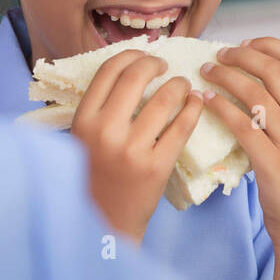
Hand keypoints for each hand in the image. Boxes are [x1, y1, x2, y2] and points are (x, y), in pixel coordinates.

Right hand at [69, 50, 203, 240]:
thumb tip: (130, 70)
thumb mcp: (84, 139)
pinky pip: (182, 127)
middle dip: (156, 64)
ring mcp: (132, 149)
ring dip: (179, 85)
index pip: (109, 70)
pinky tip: (195, 103)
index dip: (131, 56)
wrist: (103, 224)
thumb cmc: (94, 177)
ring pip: (164, 99)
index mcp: (84, 120)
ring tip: (184, 86)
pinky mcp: (157, 166)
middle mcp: (105, 130)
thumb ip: (100, 109)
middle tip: (166, 68)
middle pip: (137, 76)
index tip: (145, 56)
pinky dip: (192, 109)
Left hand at [198, 37, 279, 250]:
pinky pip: (242, 125)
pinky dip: (220, 107)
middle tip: (218, 54)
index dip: (268, 45)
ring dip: (226, 77)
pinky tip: (204, 101)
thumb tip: (251, 80)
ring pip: (256, 94)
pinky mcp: (273, 163)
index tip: (244, 44)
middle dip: (241, 56)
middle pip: (273, 71)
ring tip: (205, 72)